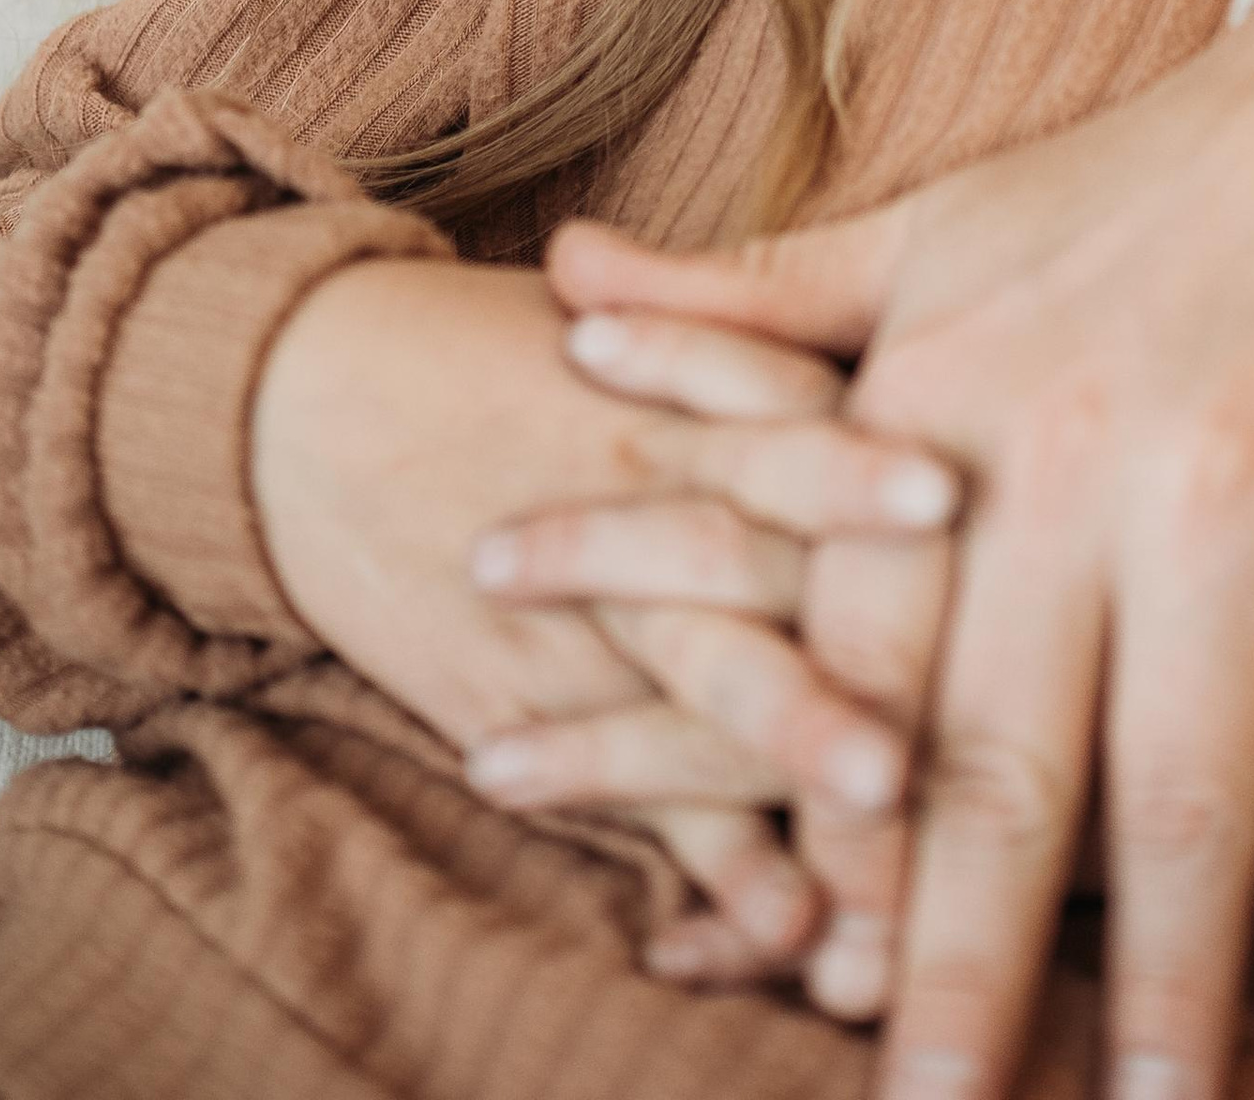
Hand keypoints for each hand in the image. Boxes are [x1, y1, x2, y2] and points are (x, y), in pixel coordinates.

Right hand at [250, 255, 956, 968]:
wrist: (304, 400)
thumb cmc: (513, 355)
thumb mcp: (643, 327)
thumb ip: (774, 344)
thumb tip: (946, 350)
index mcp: (698, 401)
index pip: (793, 424)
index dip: (859, 461)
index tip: (949, 494)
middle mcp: (654, 508)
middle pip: (762, 570)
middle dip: (850, 634)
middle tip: (935, 695)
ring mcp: (593, 619)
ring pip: (709, 685)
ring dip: (791, 745)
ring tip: (879, 805)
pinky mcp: (541, 707)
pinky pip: (641, 799)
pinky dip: (711, 864)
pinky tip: (776, 925)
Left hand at [547, 0, 1253, 1099]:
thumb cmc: (1140, 188)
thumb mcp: (932, 226)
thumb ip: (753, 294)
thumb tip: (563, 281)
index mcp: (946, 398)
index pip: (858, 656)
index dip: (823, 831)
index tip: (798, 971)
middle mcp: (1075, 460)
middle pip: (1004, 767)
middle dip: (956, 970)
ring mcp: (1234, 496)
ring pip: (1189, 792)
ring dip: (1168, 983)